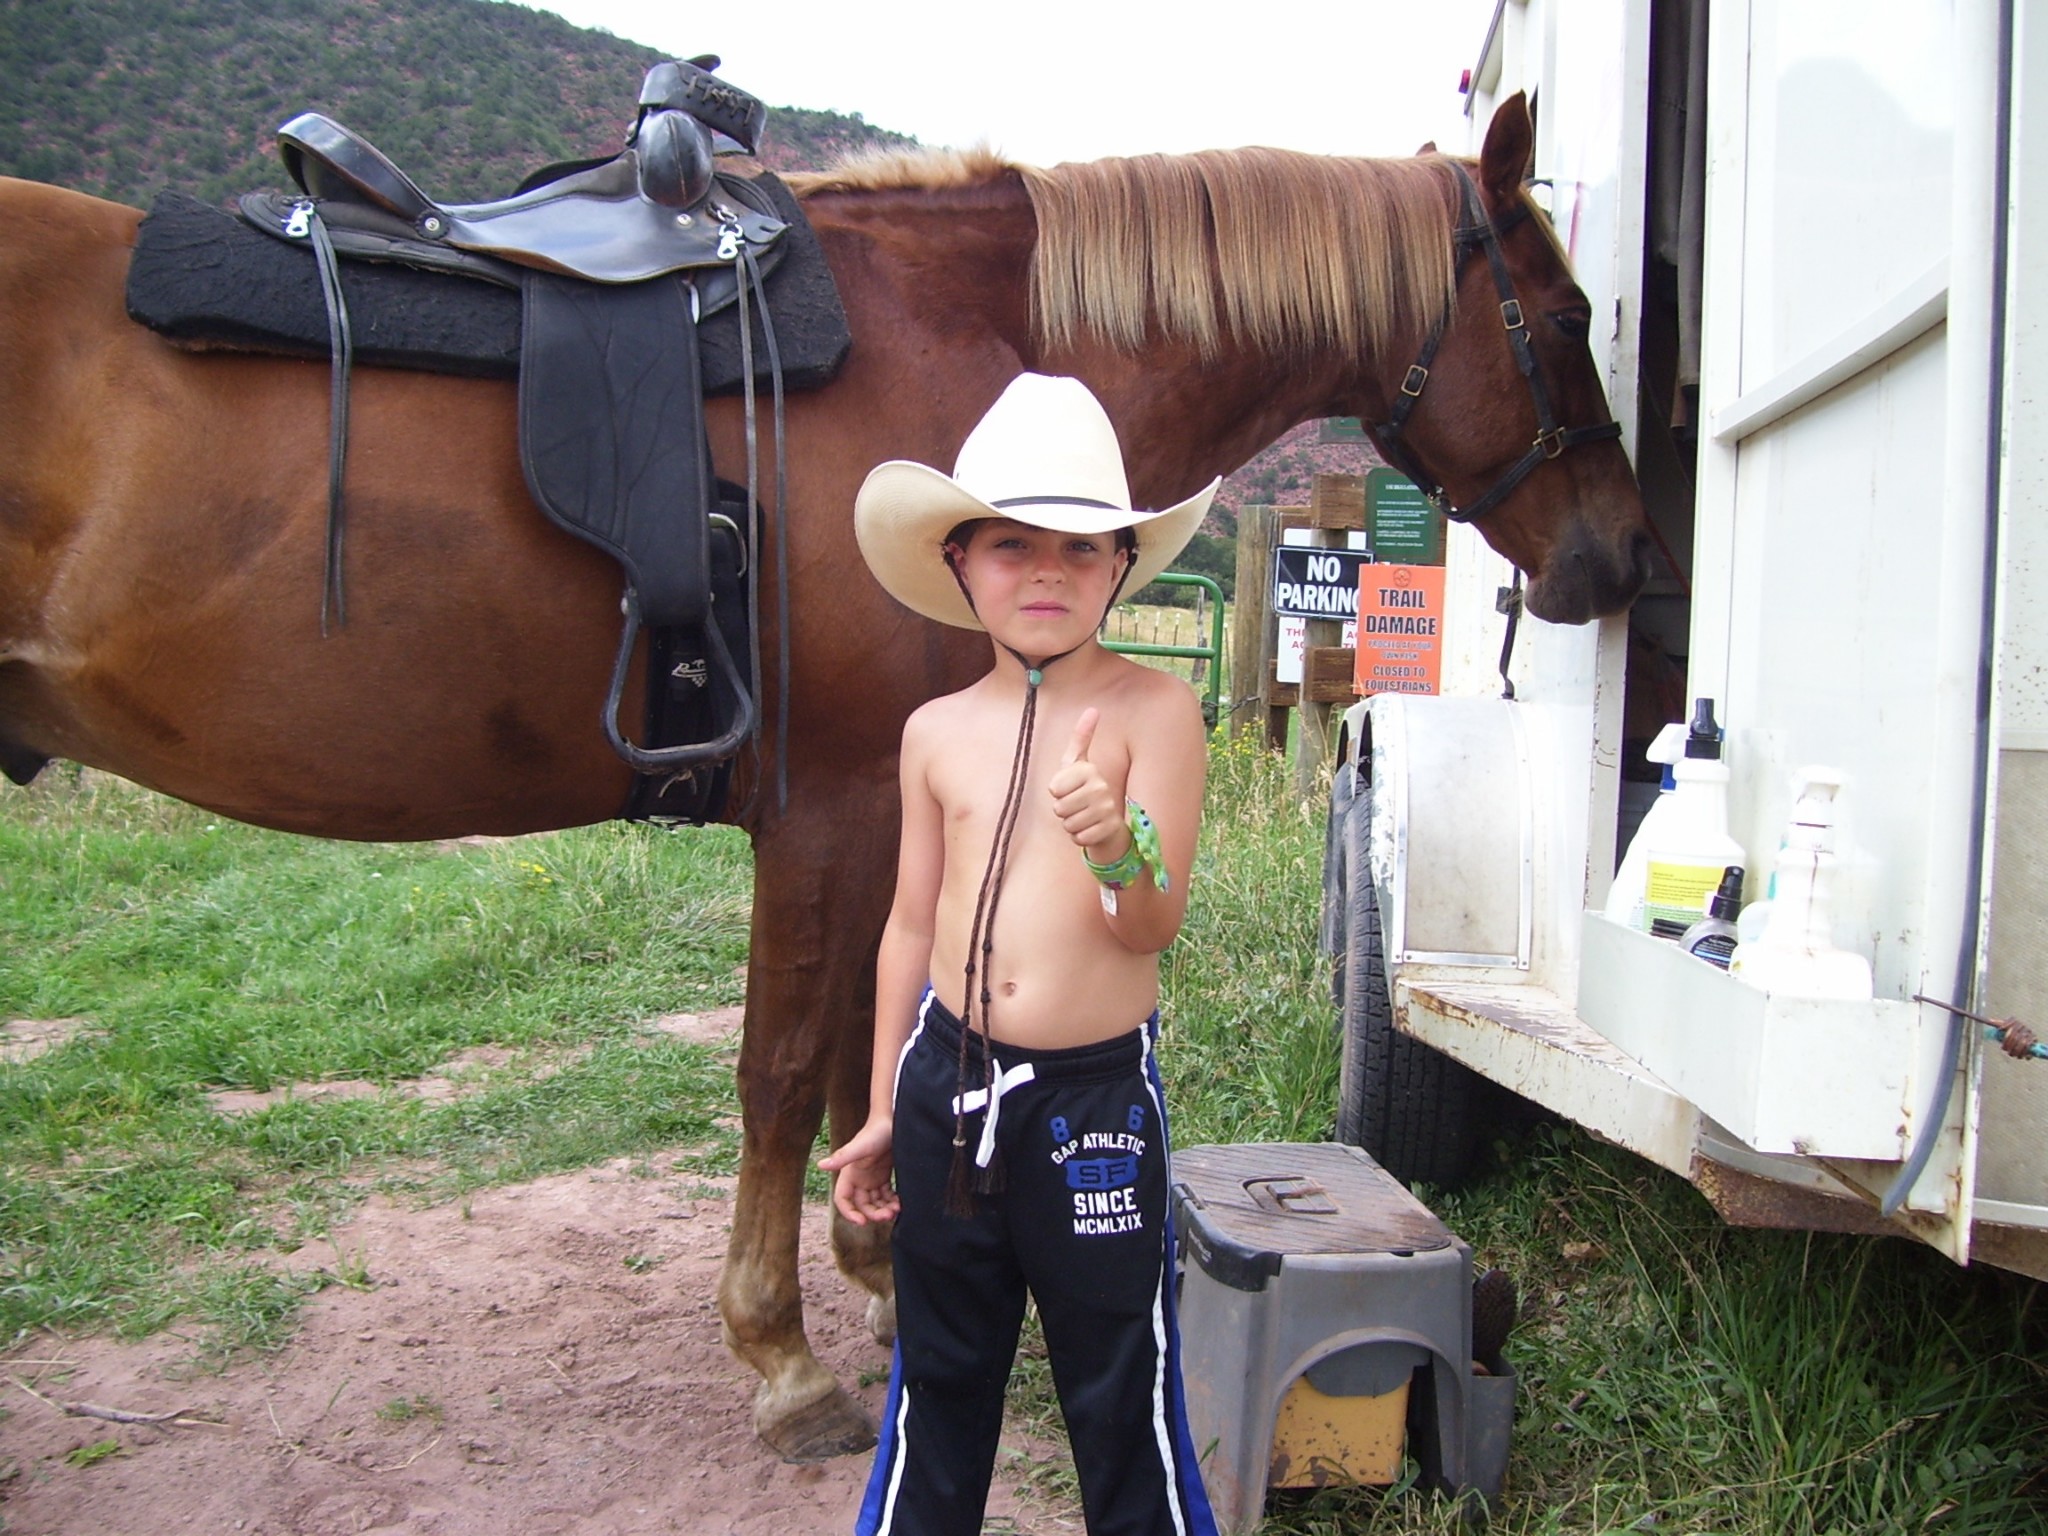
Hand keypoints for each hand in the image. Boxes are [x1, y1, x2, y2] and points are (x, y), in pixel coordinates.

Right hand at [819, 1116, 898, 1224]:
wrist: (894, 1120)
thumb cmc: (876, 1131)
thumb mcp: (860, 1146)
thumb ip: (842, 1157)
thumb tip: (820, 1165)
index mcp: (850, 1174)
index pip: (842, 1199)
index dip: (849, 1212)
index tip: (862, 1221)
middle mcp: (859, 1178)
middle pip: (862, 1205)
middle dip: (873, 1213)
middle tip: (887, 1215)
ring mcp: (872, 1178)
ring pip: (875, 1202)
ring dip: (884, 1209)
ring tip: (896, 1209)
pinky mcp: (884, 1175)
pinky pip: (886, 1195)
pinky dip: (892, 1201)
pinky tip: (900, 1203)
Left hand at [1047, 708, 1129, 857]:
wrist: (1108, 820)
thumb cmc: (1084, 788)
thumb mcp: (1077, 763)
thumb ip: (1081, 737)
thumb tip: (1093, 709)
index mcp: (1089, 770)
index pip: (1054, 788)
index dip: (1056, 793)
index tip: (1068, 789)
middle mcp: (1101, 787)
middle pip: (1059, 808)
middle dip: (1063, 811)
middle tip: (1076, 806)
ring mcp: (1107, 809)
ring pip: (1068, 824)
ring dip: (1071, 824)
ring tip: (1083, 816)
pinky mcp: (1110, 829)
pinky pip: (1079, 838)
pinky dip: (1079, 837)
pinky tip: (1090, 829)